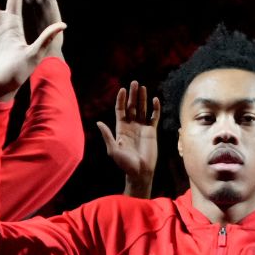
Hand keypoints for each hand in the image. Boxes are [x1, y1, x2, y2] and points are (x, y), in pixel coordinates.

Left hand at [98, 81, 159, 197]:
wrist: (140, 172)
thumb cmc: (125, 163)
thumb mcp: (113, 150)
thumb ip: (107, 136)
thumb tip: (98, 123)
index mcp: (121, 129)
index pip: (121, 110)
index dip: (121, 100)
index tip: (122, 90)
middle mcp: (131, 126)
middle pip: (132, 106)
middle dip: (133, 95)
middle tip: (134, 83)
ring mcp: (142, 128)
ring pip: (142, 109)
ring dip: (142, 98)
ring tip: (143, 87)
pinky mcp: (152, 132)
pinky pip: (154, 117)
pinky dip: (155, 109)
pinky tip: (155, 99)